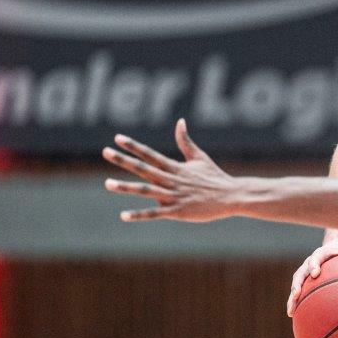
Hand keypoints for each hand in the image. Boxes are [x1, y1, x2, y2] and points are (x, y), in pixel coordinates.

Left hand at [103, 119, 236, 222]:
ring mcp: (174, 196)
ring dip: (126, 187)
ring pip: (145, 190)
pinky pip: (155, 213)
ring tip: (107, 183)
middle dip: (124, 161)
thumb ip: (185, 141)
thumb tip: (180, 121)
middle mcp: (172, 180)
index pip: (150, 154)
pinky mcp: (178, 211)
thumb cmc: (215, 177)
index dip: (134, 146)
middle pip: (143, 169)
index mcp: (175, 167)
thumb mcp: (199, 157)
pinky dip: (139, 214)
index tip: (117, 138)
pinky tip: (124, 216)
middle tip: (105, 152)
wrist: (232, 196)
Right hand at [286, 237, 337, 315]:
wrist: (334, 243)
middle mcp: (311, 262)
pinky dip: (295, 302)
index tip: (315, 273)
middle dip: (297, 283)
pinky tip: (293, 316)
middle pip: (300, 272)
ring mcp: (307, 271)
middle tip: (297, 294)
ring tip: (290, 311)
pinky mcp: (306, 280)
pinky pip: (299, 291)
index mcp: (323, 253)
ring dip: (292, 297)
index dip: (314, 264)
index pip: (316, 257)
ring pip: (296, 284)